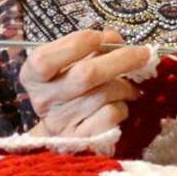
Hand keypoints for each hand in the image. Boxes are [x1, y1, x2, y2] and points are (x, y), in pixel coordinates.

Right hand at [18, 29, 151, 136]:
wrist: (67, 130)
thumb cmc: (73, 87)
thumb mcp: (73, 63)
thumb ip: (91, 47)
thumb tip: (114, 38)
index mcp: (34, 76)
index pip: (45, 60)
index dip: (75, 44)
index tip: (100, 36)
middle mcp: (43, 100)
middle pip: (85, 74)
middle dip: (120, 59)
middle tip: (143, 53)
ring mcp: (61, 122)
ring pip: (104, 94)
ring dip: (125, 85)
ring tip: (129, 85)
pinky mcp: (82, 139)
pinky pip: (112, 114)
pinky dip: (123, 105)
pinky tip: (120, 104)